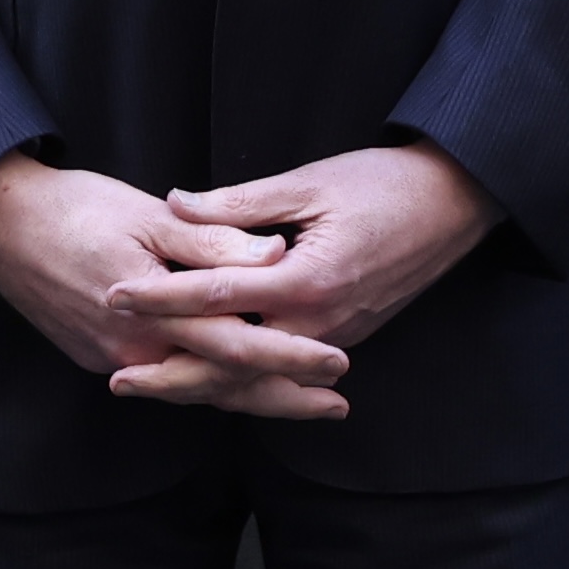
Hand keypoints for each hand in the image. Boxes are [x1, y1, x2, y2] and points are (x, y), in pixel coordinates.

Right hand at [0, 155, 323, 414]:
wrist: (0, 224)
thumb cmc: (75, 209)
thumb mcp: (150, 214)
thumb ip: (214, 243)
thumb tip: (275, 258)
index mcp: (153, 315)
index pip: (238, 349)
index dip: (292, 358)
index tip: (339, 364)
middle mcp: (135, 352)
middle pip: (223, 388)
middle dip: (283, 398)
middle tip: (337, 406)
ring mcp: (115, 360)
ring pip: (196, 389)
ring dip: (251, 397)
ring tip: (301, 400)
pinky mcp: (101, 354)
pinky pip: (167, 378)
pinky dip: (208, 384)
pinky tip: (235, 382)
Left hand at [136, 144, 499, 378]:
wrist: (454, 204)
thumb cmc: (383, 183)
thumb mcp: (308, 182)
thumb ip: (239, 204)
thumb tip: (176, 203)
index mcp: (307, 280)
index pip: (217, 297)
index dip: (161, 297)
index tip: (114, 294)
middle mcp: (320, 323)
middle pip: (232, 365)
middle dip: (173, 375)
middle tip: (118, 377)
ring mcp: (335, 338)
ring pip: (257, 379)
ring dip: (203, 385)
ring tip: (151, 386)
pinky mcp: (344, 338)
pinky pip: (282, 372)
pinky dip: (242, 381)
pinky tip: (208, 380)